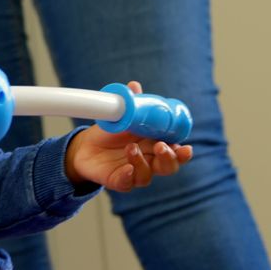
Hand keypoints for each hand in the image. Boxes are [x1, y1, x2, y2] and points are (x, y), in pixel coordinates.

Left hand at [65, 82, 192, 192]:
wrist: (85, 146)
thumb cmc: (111, 133)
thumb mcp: (121, 116)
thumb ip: (132, 104)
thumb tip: (134, 86)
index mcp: (154, 145)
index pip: (175, 152)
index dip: (183, 153)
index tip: (185, 148)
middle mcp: (148, 161)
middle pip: (168, 167)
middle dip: (169, 158)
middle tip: (160, 146)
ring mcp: (134, 173)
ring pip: (147, 176)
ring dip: (142, 162)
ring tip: (131, 148)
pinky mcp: (118, 181)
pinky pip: (127, 183)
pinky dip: (128, 177)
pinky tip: (126, 169)